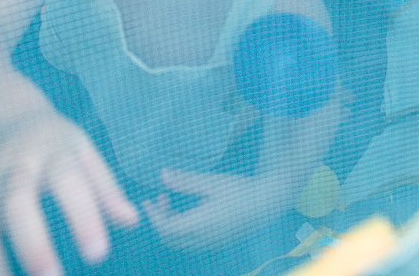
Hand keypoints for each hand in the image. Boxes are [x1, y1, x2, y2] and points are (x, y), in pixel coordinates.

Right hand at [0, 110, 138, 275]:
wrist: (3, 114)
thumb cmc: (53, 140)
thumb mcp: (83, 150)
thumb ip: (106, 187)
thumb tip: (130, 221)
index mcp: (51, 151)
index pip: (68, 181)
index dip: (82, 217)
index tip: (98, 255)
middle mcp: (13, 165)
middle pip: (15, 203)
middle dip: (31, 246)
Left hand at [142, 169, 292, 251]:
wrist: (270, 202)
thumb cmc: (242, 188)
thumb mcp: (212, 181)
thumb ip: (186, 181)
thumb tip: (162, 175)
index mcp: (202, 224)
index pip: (167, 229)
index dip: (154, 216)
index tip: (148, 200)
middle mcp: (206, 238)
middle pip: (171, 239)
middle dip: (160, 220)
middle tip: (161, 198)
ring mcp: (213, 243)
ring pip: (181, 243)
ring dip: (171, 226)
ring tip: (173, 203)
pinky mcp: (220, 242)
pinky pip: (192, 243)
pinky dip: (183, 230)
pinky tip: (190, 212)